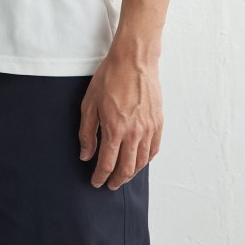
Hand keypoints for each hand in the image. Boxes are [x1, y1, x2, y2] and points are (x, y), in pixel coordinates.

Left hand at [78, 51, 163, 189]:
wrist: (134, 60)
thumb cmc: (110, 77)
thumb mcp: (89, 103)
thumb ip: (87, 132)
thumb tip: (86, 155)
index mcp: (115, 129)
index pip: (107, 164)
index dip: (100, 177)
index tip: (95, 182)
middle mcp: (134, 133)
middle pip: (126, 169)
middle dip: (116, 180)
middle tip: (109, 184)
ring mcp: (149, 129)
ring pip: (141, 162)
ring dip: (131, 173)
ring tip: (123, 176)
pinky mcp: (158, 122)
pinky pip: (154, 149)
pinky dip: (146, 160)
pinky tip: (139, 161)